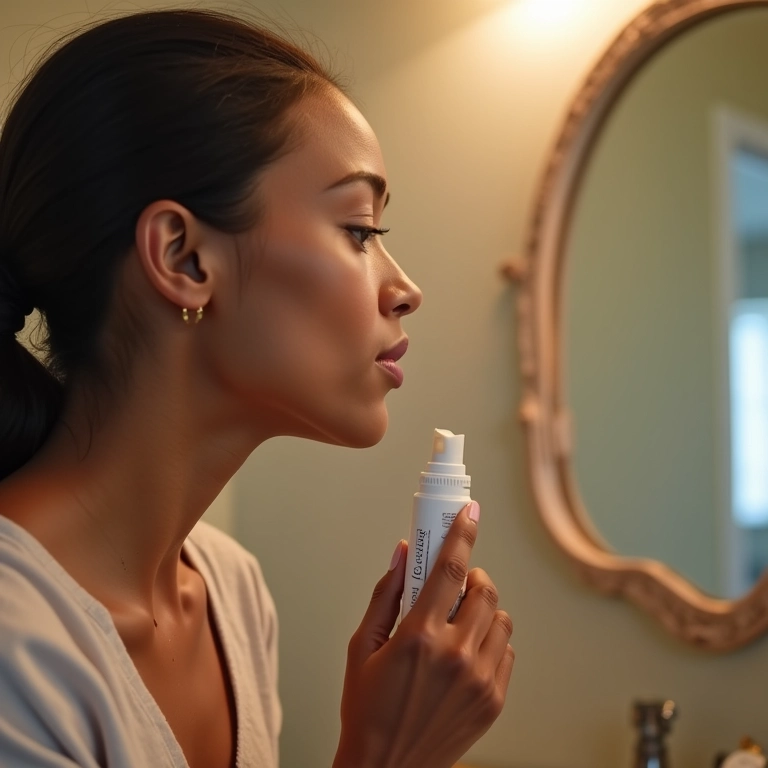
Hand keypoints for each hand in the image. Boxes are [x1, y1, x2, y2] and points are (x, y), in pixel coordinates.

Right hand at [333, 502, 513, 767]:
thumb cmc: (367, 710)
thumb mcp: (362, 647)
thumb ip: (385, 594)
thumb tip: (403, 556)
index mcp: (418, 636)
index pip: (450, 568)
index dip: (462, 533)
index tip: (469, 512)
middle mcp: (455, 655)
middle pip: (484, 590)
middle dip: (471, 578)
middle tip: (454, 587)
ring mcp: (479, 680)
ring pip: (501, 619)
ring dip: (482, 610)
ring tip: (459, 624)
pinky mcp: (493, 700)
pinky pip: (507, 651)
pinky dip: (491, 641)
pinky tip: (467, 653)